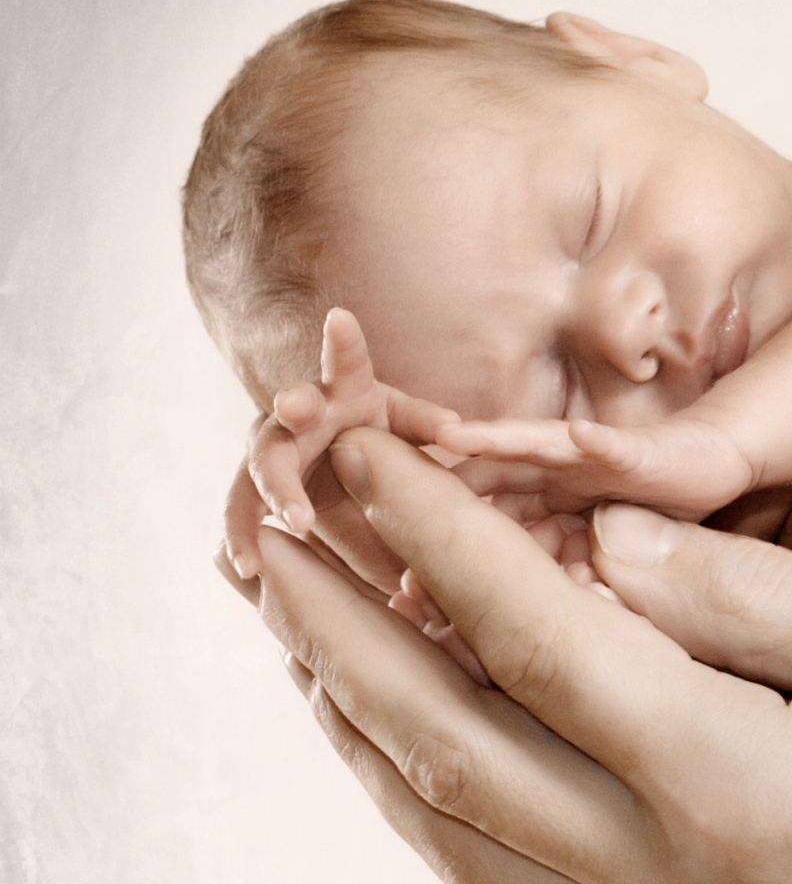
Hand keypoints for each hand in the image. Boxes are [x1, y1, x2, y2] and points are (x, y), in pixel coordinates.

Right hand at [230, 309, 460, 577]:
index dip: (343, 340)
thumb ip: (427, 424)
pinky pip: (243, 511)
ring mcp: (272, 446)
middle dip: (292, 407)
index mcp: (343, 389)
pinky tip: (248, 567)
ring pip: (261, 467)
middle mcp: (299, 412)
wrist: (344, 465)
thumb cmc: (380, 433)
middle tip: (294, 407)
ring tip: (297, 523)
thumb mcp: (407, 426)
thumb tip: (456, 430)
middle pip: (290, 408)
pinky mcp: (255, 485)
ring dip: (273, 494)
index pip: (346, 360)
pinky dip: (244, 537)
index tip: (341, 316)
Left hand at [246, 427, 791, 883]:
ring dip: (366, 732)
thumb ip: (774, 602)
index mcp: (729, 784)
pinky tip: (440, 775)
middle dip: (339, 630)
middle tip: (262, 530)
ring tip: (312, 644)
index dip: (429, 530)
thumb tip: (622, 549)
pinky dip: (444, 818)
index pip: (530, 629)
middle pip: (443, 745)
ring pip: (458, 837)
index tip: (352, 445)